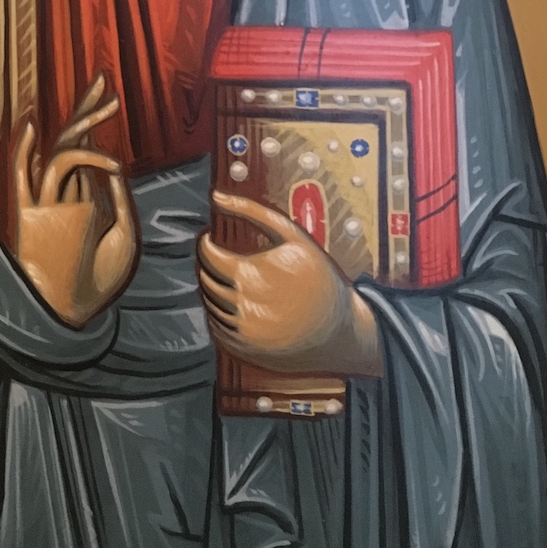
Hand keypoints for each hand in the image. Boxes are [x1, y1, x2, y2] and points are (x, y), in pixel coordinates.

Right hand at [14, 76, 138, 327]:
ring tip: (108, 108)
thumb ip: (118, 199)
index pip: (87, 146)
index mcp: (83, 196)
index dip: (94, 119)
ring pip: (59, 152)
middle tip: (104, 79)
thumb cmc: (97, 282)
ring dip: (81, 127)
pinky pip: (24, 178)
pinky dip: (25, 150)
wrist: (70, 313)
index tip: (109, 96)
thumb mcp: (124, 235)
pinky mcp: (28, 216)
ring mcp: (45, 202)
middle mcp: (63, 193)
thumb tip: (113, 165)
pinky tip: (34, 127)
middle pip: (71, 139)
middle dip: (86, 108)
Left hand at [198, 190, 381, 375]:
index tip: (210, 238)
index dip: (205, 243)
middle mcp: (241, 307)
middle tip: (221, 256)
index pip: (206, 256)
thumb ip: (252, 211)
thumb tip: (216, 195)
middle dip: (208, 264)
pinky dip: (220, 312)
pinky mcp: (244, 352)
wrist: (341, 331)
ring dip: (213, 288)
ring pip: (209, 304)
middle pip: (206, 280)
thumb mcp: (292, 236)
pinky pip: (217, 327)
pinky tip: (239, 302)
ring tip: (234, 278)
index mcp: (249, 275)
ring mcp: (241, 333)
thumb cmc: (318, 277)